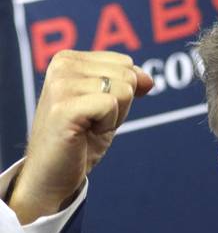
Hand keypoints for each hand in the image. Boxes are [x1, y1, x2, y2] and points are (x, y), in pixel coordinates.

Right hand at [8, 50, 153, 223]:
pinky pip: (110, 105)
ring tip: (88, 127)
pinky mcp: (64, 108)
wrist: (54, 173)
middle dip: (121, 105)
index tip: (96, 110)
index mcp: (69, 59)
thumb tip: (149, 79)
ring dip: (114, 117)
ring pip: (123, 91)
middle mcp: (62, 66)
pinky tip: (85, 133)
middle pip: (127, 76)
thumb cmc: (81, 140)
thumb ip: (128, 85)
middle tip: (93, 121)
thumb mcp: (111, 107)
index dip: (122, 93)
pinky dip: (107, 125)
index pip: (126, 64)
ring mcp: (61, 85)